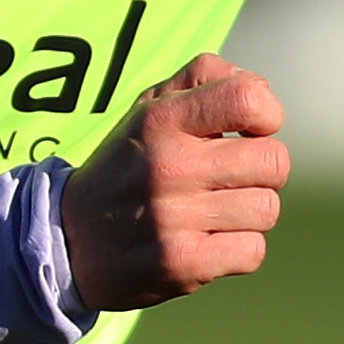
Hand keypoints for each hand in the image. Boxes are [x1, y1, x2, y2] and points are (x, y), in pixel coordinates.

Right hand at [64, 53, 289, 313]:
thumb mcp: (150, 108)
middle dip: (262, 171)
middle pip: (274, 161)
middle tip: (231, 178)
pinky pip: (253, 251)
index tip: (248, 131)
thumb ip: (204, 78)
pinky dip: (239, 250)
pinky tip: (209, 242)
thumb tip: (261, 92)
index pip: (249, 100)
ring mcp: (173, 218)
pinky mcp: (182, 265)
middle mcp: (167, 166)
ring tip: (215, 211)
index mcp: (161, 119)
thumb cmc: (129, 166)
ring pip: (267, 208)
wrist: (69, 240)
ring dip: (250, 212)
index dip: (267, 115)